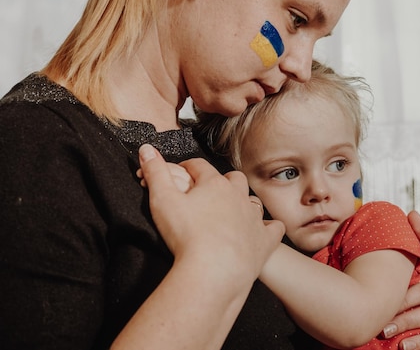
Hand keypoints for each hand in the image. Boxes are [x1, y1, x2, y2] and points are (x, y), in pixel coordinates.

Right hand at [138, 144, 284, 281]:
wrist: (213, 270)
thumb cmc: (186, 236)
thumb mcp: (162, 200)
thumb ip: (155, 172)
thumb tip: (146, 149)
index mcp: (214, 184)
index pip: (200, 167)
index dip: (189, 167)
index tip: (181, 171)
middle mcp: (238, 196)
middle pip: (233, 179)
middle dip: (221, 182)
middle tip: (208, 191)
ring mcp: (253, 218)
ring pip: (252, 201)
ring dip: (243, 203)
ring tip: (232, 210)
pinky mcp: (264, 240)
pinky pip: (273, 228)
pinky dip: (268, 227)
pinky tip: (263, 229)